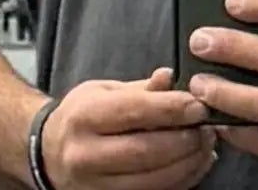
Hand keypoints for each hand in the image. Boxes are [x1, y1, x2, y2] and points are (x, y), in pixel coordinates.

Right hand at [41, 68, 217, 189]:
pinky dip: (181, 180)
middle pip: (147, 151)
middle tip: (208, 127)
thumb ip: (142, 89)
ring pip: (154, 180)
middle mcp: (86, 155)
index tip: (199, 105)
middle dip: (185, 140)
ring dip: (189, 163)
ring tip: (205, 145)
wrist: (49, 154)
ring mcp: (96, 185)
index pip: (134, 112)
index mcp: (84, 117)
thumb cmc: (83, 117)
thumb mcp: (104, 92)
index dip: (172, 109)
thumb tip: (170, 78)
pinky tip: (194, 164)